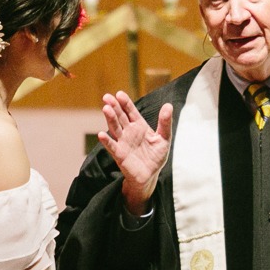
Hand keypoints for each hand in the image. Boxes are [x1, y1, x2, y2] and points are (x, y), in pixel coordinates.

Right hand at [98, 92, 172, 214]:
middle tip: (107, 97)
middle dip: (114, 107)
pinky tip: (101, 134)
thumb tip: (168, 105)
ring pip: (115, 128)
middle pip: (120, 117)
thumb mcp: (164, 139)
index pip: (131, 111)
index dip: (125, 103)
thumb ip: (165, 123)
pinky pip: (112, 146)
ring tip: (105, 108)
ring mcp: (122, 142)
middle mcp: (129, 132)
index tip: (119, 94)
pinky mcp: (119, 154)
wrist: (149, 176)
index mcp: (139, 126)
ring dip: (110, 119)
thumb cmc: (155, 157)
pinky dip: (106, 141)